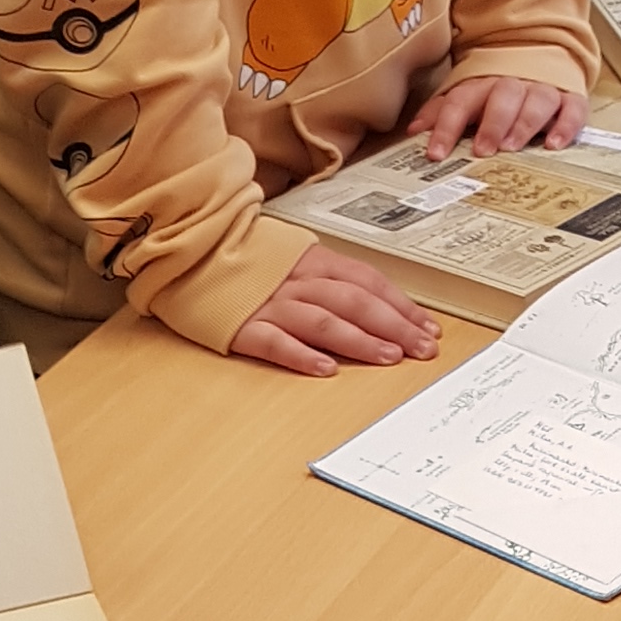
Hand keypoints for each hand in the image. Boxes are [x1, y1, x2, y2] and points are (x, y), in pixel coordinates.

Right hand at [231, 241, 439, 380]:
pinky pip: (274, 342)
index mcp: (314, 262)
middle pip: (353, 301)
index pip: (367, 282)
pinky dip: (300, 355)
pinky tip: (324, 369)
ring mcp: (269, 304)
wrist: (191, 251)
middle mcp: (297, 281)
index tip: (429, 329)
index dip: (401, 305)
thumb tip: (385, 308)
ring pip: (322, 320)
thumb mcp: (298, 260)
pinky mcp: (241, 327)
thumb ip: (335, 281)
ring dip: (358, 339)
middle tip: (422, 348)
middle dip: (393, 326)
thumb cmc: (251, 263)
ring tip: (387, 357)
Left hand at [414, 77, 587, 161]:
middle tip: (483, 149)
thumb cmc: (499, 83)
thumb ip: (442, 111)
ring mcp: (543, 90)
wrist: (542, 50)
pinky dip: (565, 126)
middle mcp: (513, 84)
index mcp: (482, 83)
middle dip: (492, 124)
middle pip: (502, 98)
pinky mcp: (570, 98)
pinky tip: (554, 143)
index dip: (446, 127)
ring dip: (524, 124)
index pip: (460, 101)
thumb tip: (413, 131)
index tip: (436, 152)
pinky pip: (571, 110)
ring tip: (513, 146)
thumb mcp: (468, 92)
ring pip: (535, 102)